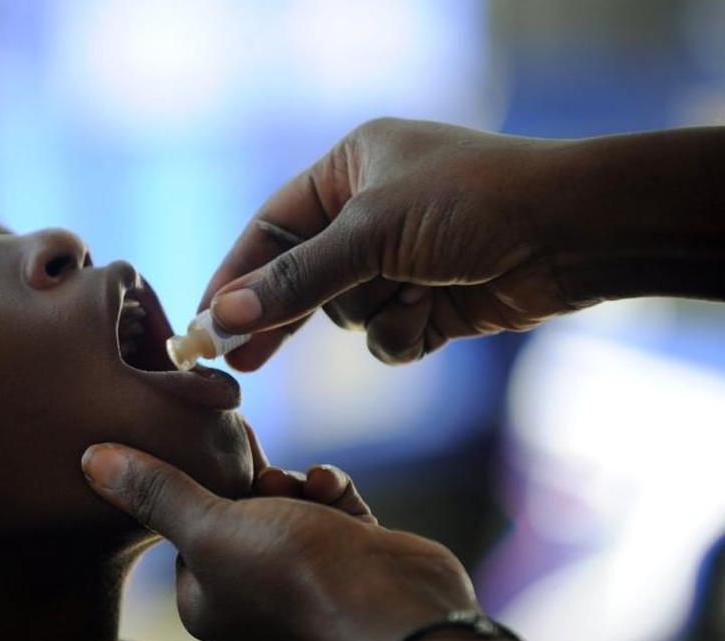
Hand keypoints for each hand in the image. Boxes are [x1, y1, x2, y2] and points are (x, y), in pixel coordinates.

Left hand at [81, 442, 479, 640]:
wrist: (395, 606)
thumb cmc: (294, 575)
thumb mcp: (210, 528)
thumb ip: (156, 492)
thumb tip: (89, 459)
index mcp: (207, 595)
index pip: (184, 524)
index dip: (192, 480)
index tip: (200, 441)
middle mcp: (253, 589)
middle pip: (237, 508)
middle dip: (248, 477)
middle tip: (251, 450)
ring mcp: (306, 572)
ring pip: (285, 501)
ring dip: (290, 481)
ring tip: (298, 484)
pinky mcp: (350, 554)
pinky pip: (329, 506)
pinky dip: (328, 489)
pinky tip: (329, 487)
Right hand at [199, 117, 578, 368]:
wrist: (575, 233)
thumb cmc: (471, 204)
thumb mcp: (370, 233)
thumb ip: (294, 279)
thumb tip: (223, 317)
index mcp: (348, 171)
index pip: (270, 229)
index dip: (235, 275)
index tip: (204, 321)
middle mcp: (369, 214)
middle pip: (301, 278)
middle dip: (281, 316)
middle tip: (235, 362)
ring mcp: (400, 261)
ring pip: (345, 313)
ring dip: (373, 312)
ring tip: (414, 292)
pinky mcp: (430, 303)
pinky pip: (386, 337)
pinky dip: (404, 333)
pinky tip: (433, 314)